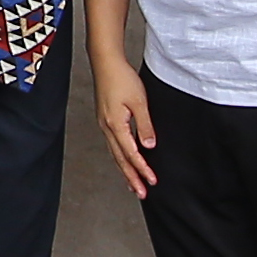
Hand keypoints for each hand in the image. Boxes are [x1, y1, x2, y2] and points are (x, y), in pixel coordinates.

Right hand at [96, 65, 159, 199]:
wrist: (105, 63)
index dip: (142, 169)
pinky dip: (120, 157)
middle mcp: (107, 128)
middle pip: (120, 159)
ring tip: (133, 184)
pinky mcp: (105, 120)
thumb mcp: (138, 102)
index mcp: (115, 125)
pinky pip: (113, 145)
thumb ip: (144, 125)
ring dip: (125, 170)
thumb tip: (149, 146)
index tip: (152, 181)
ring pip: (115, 154)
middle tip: (141, 193)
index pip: (131, 153)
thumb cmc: (121, 78)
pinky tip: (125, 160)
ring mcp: (104, 125)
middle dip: (131, 177)